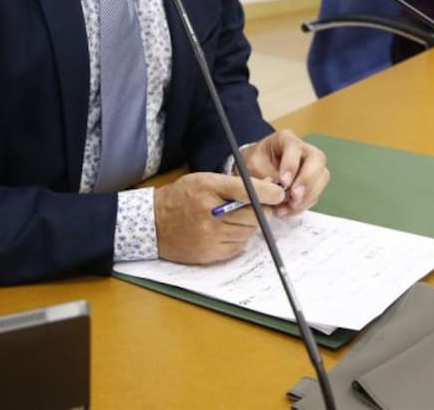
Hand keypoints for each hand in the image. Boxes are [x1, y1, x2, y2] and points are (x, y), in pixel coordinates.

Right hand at [154, 171, 285, 263]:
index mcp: (208, 188)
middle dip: (263, 210)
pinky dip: (239, 239)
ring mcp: (209, 237)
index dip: (268, 192)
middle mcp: (209, 214)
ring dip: (250, 225)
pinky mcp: (209, 254)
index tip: (279, 194)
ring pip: (249, 232)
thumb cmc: (182, 197)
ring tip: (237, 218)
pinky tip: (227, 231)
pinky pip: (239, 247)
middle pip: (254, 215)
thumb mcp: (204, 180)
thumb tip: (269, 189)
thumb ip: (234, 183)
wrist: (153, 223)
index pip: (247, 190)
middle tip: (262, 206)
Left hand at [241, 129, 329, 218]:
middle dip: (307, 181)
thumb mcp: (253, 166)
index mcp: (285, 139)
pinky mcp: (312, 181)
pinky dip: (303, 204)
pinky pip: (315, 192)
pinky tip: (289, 209)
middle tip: (295, 197)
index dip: (291, 165)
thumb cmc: (255, 162)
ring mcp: (311, 164)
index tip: (284, 182)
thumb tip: (280, 192)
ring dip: (307, 196)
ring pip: (321, 177)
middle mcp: (303, 149)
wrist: (255, 168)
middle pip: (317, 160)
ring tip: (289, 207)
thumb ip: (266, 177)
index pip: (294, 148)